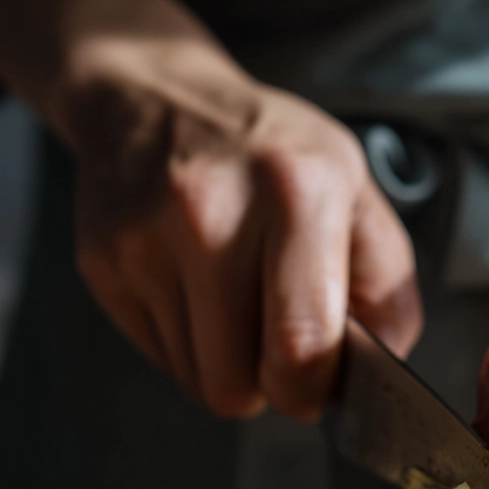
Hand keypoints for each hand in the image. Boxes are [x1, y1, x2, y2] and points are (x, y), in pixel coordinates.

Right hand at [0, 0, 419, 420]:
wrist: (155, 97)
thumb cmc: (268, 154)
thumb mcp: (355, 192)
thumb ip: (386, 284)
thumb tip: (380, 369)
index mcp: (296, 193)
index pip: (301, 348)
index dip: (312, 391)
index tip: (317, 384)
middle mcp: (212, 212)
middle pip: (234, 386)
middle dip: (264, 386)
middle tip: (274, 344)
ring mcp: (145, 238)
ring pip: (193, 382)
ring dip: (222, 365)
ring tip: (232, 302)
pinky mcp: (102, 261)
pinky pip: (157, 358)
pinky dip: (184, 344)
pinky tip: (192, 289)